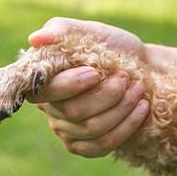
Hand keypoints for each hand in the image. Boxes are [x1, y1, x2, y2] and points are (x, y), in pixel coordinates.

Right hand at [25, 17, 151, 157]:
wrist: (140, 67)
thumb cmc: (112, 48)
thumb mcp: (91, 31)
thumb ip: (62, 30)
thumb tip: (35, 39)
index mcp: (45, 79)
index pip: (46, 90)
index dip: (72, 84)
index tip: (96, 72)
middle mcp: (49, 108)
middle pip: (74, 111)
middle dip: (108, 94)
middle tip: (126, 77)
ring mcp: (65, 130)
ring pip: (92, 129)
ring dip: (122, 108)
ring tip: (138, 89)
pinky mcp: (83, 146)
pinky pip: (102, 145)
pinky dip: (126, 126)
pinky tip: (141, 109)